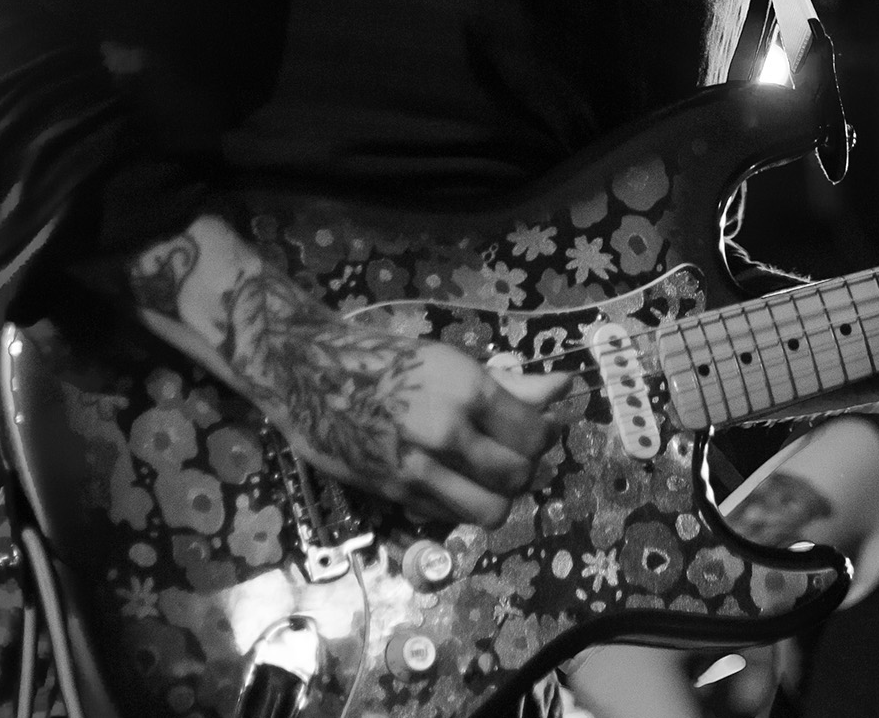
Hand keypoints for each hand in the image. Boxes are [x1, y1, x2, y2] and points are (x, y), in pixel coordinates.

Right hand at [224, 271, 569, 525]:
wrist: (311, 375)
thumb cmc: (387, 361)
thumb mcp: (453, 363)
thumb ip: (513, 385)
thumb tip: (567, 387)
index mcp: (470, 390)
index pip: (535, 435)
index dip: (542, 439)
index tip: (532, 433)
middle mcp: (448, 432)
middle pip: (518, 476)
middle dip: (522, 471)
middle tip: (508, 457)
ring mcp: (420, 467)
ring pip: (490, 510)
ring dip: (496, 499)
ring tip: (484, 480)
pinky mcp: (395, 494)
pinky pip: (450, 516)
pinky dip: (459, 506)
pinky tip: (449, 483)